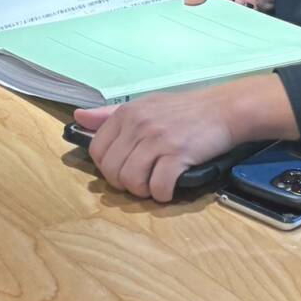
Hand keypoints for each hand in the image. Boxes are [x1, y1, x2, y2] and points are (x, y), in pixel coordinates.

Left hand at [73, 74, 297, 201]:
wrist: (222, 110)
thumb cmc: (182, 110)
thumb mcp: (144, 105)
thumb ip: (109, 115)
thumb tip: (79, 117)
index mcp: (126, 113)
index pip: (97, 150)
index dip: (107, 168)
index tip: (122, 171)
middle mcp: (138, 125)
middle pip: (112, 170)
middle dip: (124, 184)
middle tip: (140, 182)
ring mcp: (158, 139)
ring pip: (132, 181)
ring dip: (142, 191)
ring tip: (154, 185)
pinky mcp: (178, 154)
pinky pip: (158, 186)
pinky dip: (162, 194)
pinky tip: (169, 188)